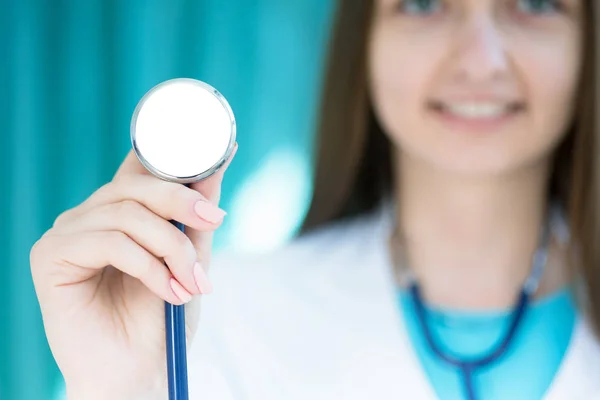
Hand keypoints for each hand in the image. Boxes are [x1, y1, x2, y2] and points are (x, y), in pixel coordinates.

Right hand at [30, 144, 236, 398]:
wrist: (139, 373)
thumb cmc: (163, 317)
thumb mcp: (191, 255)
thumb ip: (197, 211)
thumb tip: (222, 156)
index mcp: (119, 210)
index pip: (142, 164)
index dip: (178, 152)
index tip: (223, 148)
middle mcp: (90, 215)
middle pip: (135, 184)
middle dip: (182, 202)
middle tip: (216, 220)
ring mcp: (67, 233)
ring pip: (127, 215)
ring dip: (171, 248)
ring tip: (194, 283)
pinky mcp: (51, 257)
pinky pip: (109, 243)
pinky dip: (148, 267)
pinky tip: (168, 292)